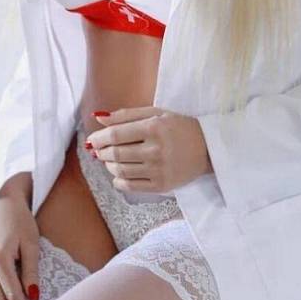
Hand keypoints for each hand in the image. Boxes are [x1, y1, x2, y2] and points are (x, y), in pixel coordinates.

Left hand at [87, 106, 212, 193]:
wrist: (208, 149)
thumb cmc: (180, 127)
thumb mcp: (157, 113)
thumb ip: (127, 115)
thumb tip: (99, 118)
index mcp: (154, 128)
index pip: (117, 134)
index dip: (99, 138)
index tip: (92, 139)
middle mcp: (156, 149)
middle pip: (116, 153)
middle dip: (102, 152)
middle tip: (99, 150)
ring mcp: (159, 169)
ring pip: (121, 170)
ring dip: (108, 165)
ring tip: (109, 160)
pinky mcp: (162, 185)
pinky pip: (131, 186)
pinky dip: (118, 181)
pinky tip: (118, 175)